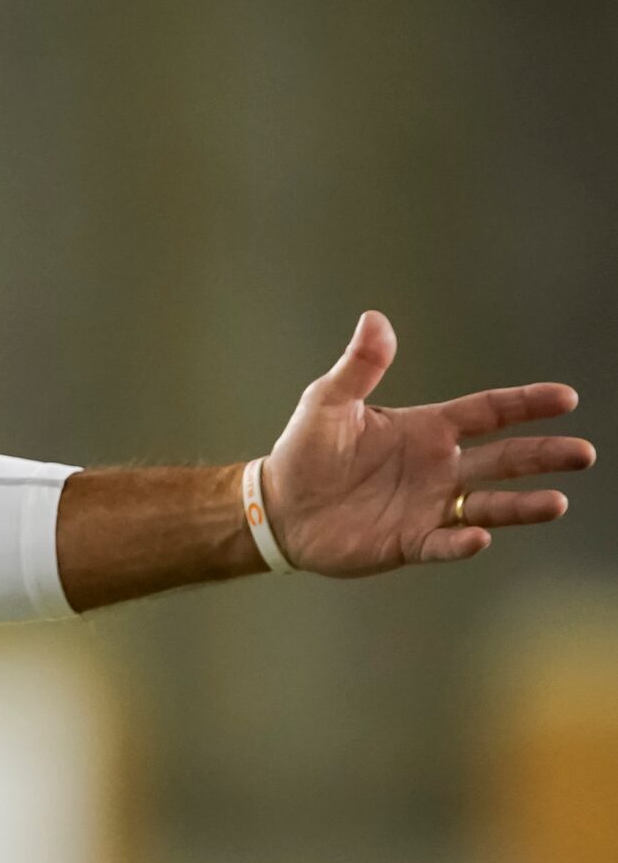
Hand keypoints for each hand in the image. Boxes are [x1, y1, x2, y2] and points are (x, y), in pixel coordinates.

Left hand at [262, 311, 592, 574]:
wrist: (279, 505)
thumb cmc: (307, 450)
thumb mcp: (328, 401)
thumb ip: (359, 366)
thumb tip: (375, 319)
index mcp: (426, 429)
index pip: (487, 413)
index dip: (525, 405)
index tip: (565, 398)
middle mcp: (438, 468)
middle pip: (504, 459)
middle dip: (543, 454)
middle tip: (583, 453)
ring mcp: (429, 506)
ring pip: (489, 505)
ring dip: (521, 505)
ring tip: (556, 502)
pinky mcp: (410, 542)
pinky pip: (443, 544)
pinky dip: (462, 542)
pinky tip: (479, 537)